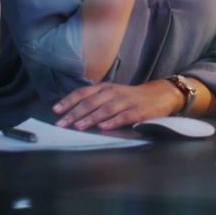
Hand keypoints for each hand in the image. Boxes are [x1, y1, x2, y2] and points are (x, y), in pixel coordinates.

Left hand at [53, 80, 182, 130]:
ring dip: (90, 118)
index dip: (69, 101)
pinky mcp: (138, 111)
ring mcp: (126, 101)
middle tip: (61, 124)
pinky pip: (124, 117)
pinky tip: (103, 128)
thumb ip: (96, 100)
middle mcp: (114, 92)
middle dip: (74, 113)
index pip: (83, 93)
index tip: (56, 110)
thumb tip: (72, 112)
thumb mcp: (112, 94)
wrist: (160, 94)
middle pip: (91, 102)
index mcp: (105, 88)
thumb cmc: (131, 97)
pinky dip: (113, 122)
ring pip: (105, 109)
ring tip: (78, 127)